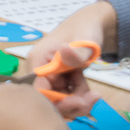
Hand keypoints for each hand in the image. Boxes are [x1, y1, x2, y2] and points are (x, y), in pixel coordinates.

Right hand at [20, 2, 117, 117]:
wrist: (90, 27)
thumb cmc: (85, 30)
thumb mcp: (85, 41)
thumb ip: (76, 52)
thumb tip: (63, 52)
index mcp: (37, 61)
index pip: (39, 92)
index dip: (58, 101)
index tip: (79, 102)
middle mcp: (37, 72)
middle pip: (49, 100)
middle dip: (72, 103)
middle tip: (93, 97)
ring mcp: (47, 78)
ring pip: (58, 102)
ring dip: (77, 100)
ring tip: (91, 89)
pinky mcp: (55, 82)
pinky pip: (64, 98)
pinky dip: (77, 97)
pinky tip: (86, 88)